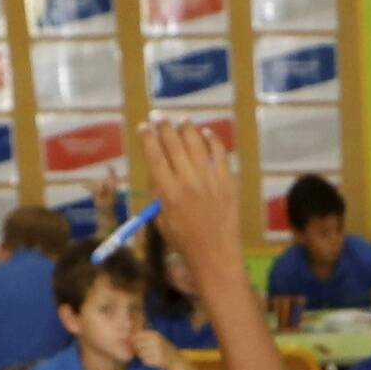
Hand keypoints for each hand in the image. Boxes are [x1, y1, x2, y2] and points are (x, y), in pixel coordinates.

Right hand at [134, 117, 241, 263]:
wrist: (216, 254)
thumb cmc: (184, 241)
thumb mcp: (161, 221)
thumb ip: (158, 194)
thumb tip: (157, 170)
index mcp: (169, 193)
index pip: (155, 156)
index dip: (147, 138)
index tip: (143, 126)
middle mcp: (188, 182)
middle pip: (173, 144)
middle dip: (163, 126)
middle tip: (158, 115)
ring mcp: (210, 179)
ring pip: (196, 143)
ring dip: (186, 128)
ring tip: (180, 119)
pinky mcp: (227, 181)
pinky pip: (220, 153)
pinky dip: (212, 140)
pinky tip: (206, 132)